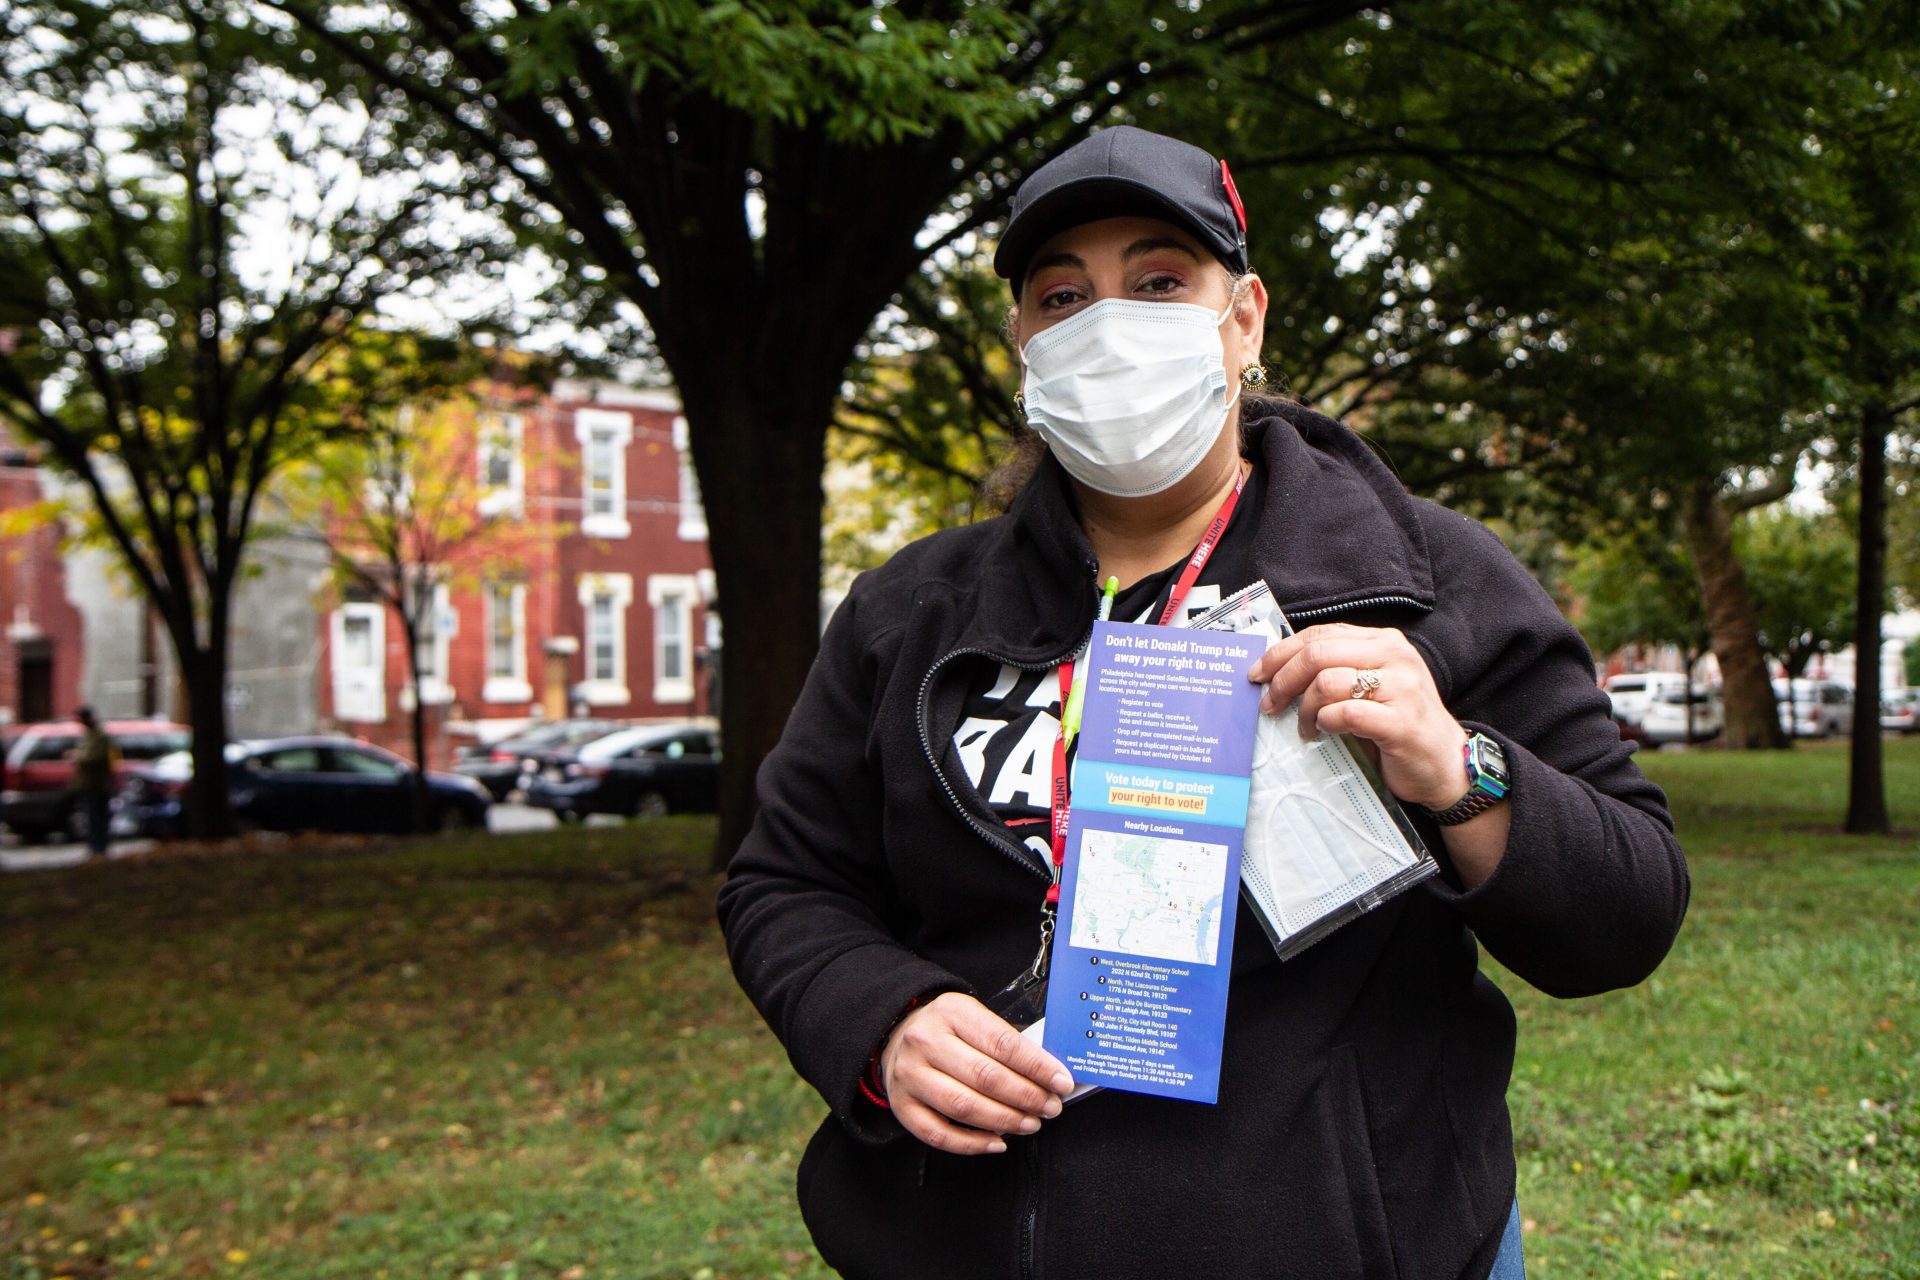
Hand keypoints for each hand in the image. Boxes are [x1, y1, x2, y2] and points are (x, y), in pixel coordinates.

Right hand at [880, 992, 1074, 1155]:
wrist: (896, 1034)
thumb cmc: (947, 1029)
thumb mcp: (975, 1017)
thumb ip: (1007, 1042)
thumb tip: (1048, 1074)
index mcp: (952, 1012)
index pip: (1003, 1043)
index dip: (1037, 1066)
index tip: (1061, 1082)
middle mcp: (927, 1041)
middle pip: (985, 1076)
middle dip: (1026, 1096)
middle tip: (1050, 1107)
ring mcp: (911, 1075)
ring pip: (963, 1106)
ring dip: (1004, 1120)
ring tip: (1030, 1124)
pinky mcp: (903, 1105)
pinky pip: (939, 1133)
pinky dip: (972, 1143)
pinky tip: (997, 1142)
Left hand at [1246, 622, 1468, 811]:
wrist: (1443, 764)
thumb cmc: (1397, 725)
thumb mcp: (1368, 686)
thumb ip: (1336, 669)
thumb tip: (1278, 668)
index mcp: (1383, 642)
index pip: (1320, 634)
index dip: (1282, 653)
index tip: (1258, 673)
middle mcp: (1395, 657)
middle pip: (1318, 653)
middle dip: (1284, 679)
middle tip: (1270, 704)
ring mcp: (1401, 688)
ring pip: (1327, 681)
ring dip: (1305, 709)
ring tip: (1306, 728)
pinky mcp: (1401, 722)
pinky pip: (1346, 713)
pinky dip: (1327, 723)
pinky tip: (1327, 732)